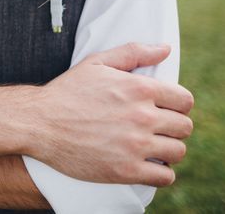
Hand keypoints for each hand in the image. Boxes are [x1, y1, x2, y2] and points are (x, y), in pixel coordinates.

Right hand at [28, 43, 193, 186]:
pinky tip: (149, 165)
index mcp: (139, 88)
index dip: (178, 105)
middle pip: (184, 127)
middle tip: (158, 129)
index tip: (166, 110)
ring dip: (169, 149)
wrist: (39, 122)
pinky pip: (165, 176)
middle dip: (173, 127)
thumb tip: (166, 49)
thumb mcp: (97, 62)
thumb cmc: (67, 91)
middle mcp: (142, 116)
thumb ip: (134, 52)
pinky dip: (162, 172)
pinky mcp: (126, 170)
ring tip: (153, 147)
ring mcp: (135, 145)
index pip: (185, 101)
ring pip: (178, 151)